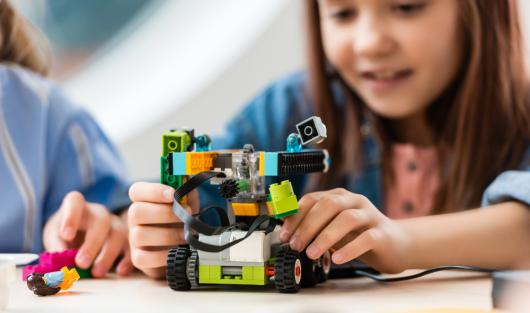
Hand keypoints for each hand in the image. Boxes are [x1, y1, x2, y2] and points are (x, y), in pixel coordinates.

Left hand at [43, 191, 131, 276]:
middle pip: (101, 221)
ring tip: (96, 273)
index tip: (66, 236)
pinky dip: (127, 260)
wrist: (81, 238)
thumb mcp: (54, 237)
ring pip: (118, 233)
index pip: (75, 202)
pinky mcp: (126, 239)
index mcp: (77, 206)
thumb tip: (61, 263)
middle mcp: (98, 212)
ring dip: (108, 254)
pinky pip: (131, 246)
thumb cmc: (66, 235)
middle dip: (92, 243)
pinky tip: (119, 272)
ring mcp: (115, 224)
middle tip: (81, 263)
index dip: (71, 217)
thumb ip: (56, 247)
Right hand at [128, 182, 198, 278]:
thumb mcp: (186, 201)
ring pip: (139, 234)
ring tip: (186, 235)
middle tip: (187, 215)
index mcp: (143, 200)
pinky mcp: (138, 258)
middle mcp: (134, 218)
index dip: (153, 191)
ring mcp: (134, 238)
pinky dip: (162, 255)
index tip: (173, 194)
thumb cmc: (181, 218)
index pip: (136, 191)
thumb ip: (186, 189)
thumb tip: (190, 178)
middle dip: (165, 213)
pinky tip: (177, 251)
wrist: (181, 244)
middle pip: (136, 212)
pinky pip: (142, 258)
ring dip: (167, 234)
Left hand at [280, 188, 412, 273]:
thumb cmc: (360, 235)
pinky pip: (366, 238)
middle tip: (295, 245)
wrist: (397, 244)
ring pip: (347, 219)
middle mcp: (355, 201)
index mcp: (339, 197)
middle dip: (308, 226)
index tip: (284, 234)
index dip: (296, 216)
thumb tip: (288, 233)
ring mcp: (370, 215)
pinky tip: (338, 259)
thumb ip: (315, 227)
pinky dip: (350, 248)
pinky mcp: (382, 233)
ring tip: (311, 253)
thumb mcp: (334, 228)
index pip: (313, 199)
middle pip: (328, 206)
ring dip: (325, 236)